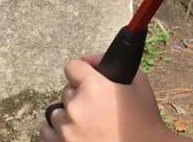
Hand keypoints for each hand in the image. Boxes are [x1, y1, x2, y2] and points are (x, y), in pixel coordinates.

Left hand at [41, 54, 173, 141]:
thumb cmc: (144, 119)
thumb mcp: (140, 83)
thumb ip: (115, 66)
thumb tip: (93, 60)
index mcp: (93, 87)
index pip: (72, 67)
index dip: (82, 70)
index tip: (87, 76)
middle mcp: (75, 107)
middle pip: (66, 92)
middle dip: (79, 96)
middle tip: (97, 107)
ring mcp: (66, 130)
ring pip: (57, 112)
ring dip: (69, 114)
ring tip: (88, 122)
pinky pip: (48, 131)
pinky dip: (58, 131)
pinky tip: (77, 133)